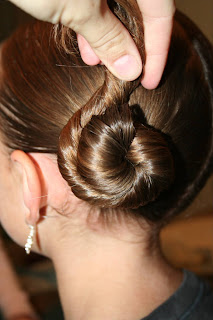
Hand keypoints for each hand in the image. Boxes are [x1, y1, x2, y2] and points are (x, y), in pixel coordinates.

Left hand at [9, 0, 174, 88]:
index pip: (161, 10)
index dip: (158, 50)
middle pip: (143, 10)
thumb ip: (109, 38)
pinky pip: (99, 1)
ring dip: (110, 38)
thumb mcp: (78, 9)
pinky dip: (93, 23)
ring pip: (119, 7)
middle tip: (128, 74)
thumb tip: (131, 68)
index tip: (150, 80)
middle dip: (134, 46)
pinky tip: (84, 44)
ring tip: (98, 62)